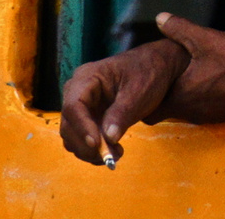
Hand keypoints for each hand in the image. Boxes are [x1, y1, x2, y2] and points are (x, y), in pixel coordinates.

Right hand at [59, 38, 189, 165]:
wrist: (156, 69)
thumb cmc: (147, 73)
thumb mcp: (138, 91)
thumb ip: (122, 113)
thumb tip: (108, 138)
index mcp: (87, 77)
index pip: (74, 105)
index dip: (82, 127)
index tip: (97, 144)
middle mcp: (78, 92)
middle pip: (68, 124)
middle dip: (86, 144)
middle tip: (111, 156)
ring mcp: (82, 107)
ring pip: (72, 136)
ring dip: (89, 151)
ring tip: (116, 154)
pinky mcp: (89, 120)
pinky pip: (82, 140)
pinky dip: (93, 151)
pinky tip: (113, 152)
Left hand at [153, 12, 224, 122]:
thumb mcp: (206, 39)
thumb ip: (179, 29)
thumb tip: (160, 17)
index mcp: (181, 96)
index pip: (150, 110)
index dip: (146, 96)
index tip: (146, 80)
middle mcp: (190, 112)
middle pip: (165, 110)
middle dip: (161, 94)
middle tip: (162, 75)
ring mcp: (206, 116)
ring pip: (183, 109)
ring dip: (180, 94)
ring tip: (182, 74)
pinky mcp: (220, 116)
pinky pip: (200, 108)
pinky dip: (197, 96)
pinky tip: (205, 78)